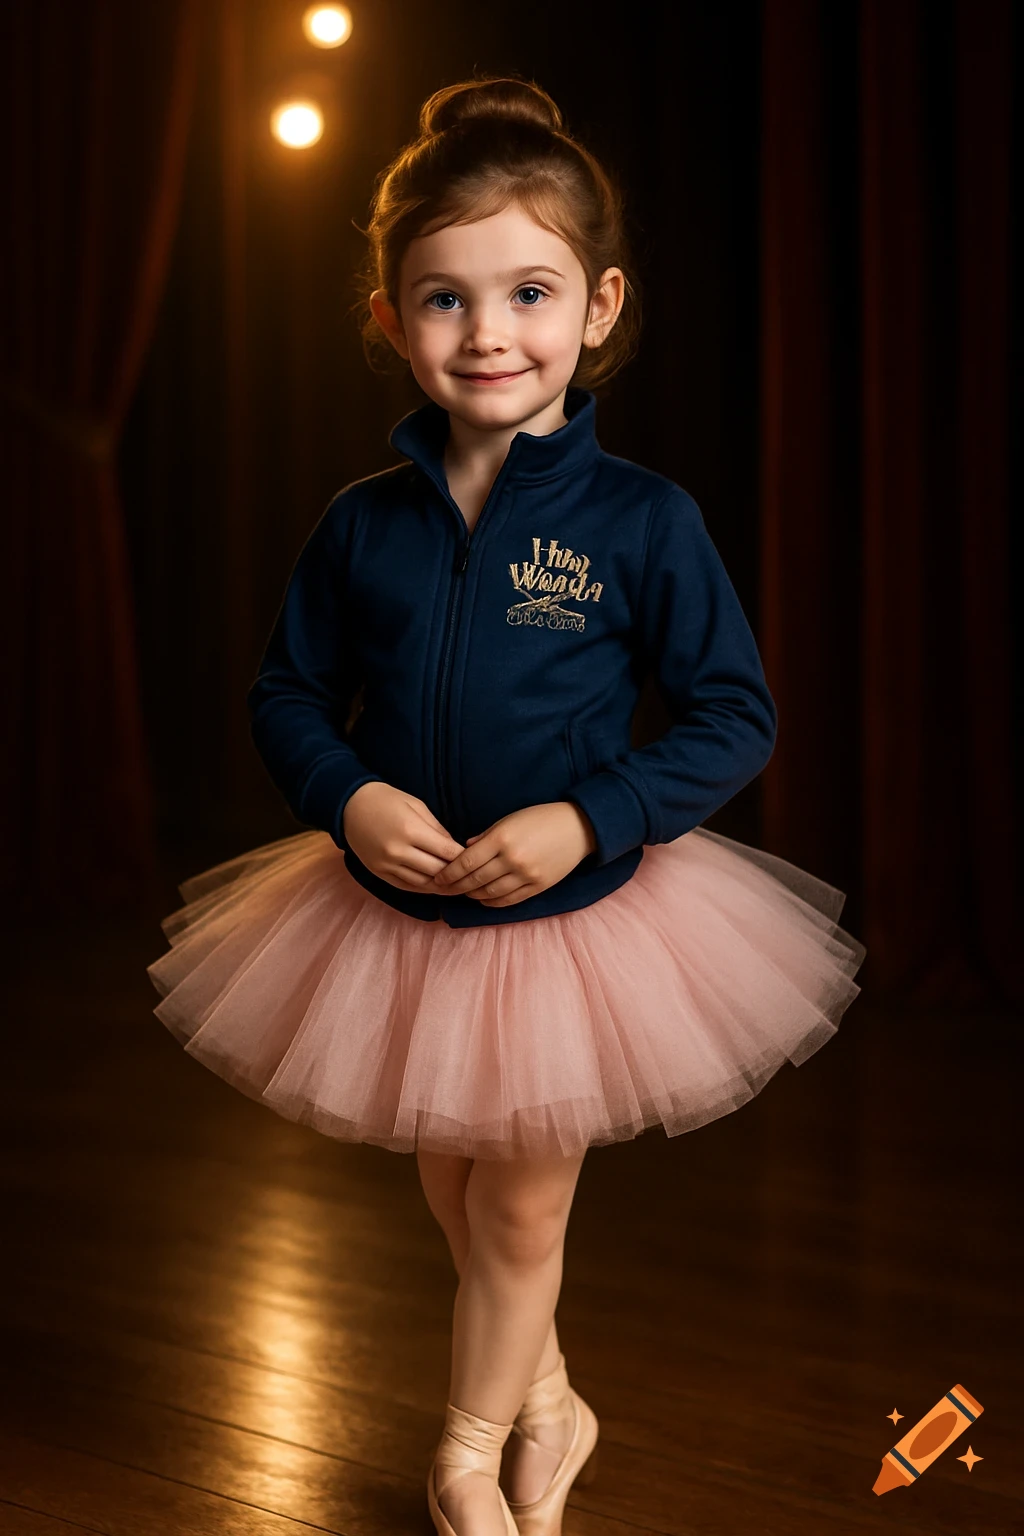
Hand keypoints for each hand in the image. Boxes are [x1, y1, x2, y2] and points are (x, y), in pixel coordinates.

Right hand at [342, 781, 465, 893]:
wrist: (350, 805)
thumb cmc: (387, 800)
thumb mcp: (417, 805)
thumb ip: (437, 829)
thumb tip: (455, 848)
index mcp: (411, 831)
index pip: (446, 852)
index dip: (464, 858)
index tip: (476, 860)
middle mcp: (399, 852)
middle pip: (437, 871)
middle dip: (457, 875)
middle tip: (472, 877)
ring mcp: (387, 865)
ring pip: (423, 884)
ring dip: (442, 887)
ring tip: (458, 887)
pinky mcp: (379, 873)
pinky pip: (406, 886)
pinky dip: (423, 889)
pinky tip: (436, 888)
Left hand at [431, 802, 597, 907]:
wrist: (578, 827)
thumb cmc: (540, 818)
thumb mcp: (509, 820)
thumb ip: (485, 837)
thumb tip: (463, 850)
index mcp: (501, 839)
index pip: (466, 863)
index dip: (448, 873)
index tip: (438, 878)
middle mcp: (512, 859)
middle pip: (474, 881)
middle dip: (456, 887)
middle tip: (445, 889)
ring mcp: (526, 875)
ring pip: (489, 893)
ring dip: (473, 895)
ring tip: (464, 892)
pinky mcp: (538, 886)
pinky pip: (509, 900)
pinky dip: (492, 902)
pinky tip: (484, 899)